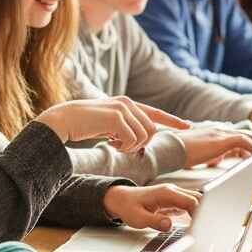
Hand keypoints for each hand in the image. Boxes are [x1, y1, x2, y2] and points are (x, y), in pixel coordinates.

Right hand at [35, 96, 190, 152]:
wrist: (63, 120)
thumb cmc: (82, 124)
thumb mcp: (107, 124)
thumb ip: (123, 126)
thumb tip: (138, 139)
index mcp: (126, 103)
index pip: (155, 113)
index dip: (172, 120)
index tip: (188, 126)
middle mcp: (127, 103)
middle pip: (151, 130)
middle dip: (141, 144)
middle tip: (121, 147)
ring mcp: (122, 108)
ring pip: (144, 136)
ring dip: (131, 147)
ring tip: (113, 145)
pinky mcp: (116, 117)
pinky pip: (132, 140)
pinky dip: (124, 147)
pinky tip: (110, 144)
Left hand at [102, 183, 200, 230]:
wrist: (121, 199)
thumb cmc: (128, 207)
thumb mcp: (138, 218)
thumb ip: (154, 221)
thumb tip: (169, 225)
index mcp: (167, 193)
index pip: (191, 201)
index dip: (200, 214)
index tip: (202, 226)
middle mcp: (173, 191)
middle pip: (198, 199)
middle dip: (205, 212)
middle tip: (207, 229)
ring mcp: (175, 195)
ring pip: (196, 201)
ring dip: (202, 212)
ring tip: (203, 228)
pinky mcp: (174, 201)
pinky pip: (190, 205)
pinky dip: (196, 213)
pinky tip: (196, 225)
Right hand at [175, 127, 251, 167]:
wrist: (169, 148)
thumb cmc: (173, 152)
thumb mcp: (188, 152)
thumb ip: (195, 153)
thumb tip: (193, 159)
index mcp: (207, 132)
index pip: (226, 133)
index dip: (237, 136)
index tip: (244, 140)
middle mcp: (214, 130)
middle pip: (238, 131)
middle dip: (251, 135)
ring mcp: (218, 133)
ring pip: (243, 135)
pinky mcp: (222, 140)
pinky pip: (244, 141)